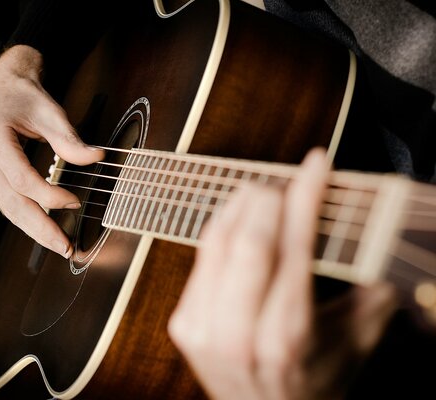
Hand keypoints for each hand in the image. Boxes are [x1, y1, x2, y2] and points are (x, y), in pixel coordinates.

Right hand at [0, 45, 104, 257]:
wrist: (0, 85)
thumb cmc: (24, 93)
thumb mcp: (49, 111)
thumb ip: (69, 139)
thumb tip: (96, 159)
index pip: (21, 178)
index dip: (49, 195)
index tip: (75, 203)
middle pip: (11, 201)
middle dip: (40, 227)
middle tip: (64, 247)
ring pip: (6, 206)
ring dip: (33, 228)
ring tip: (57, 245)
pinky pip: (5, 199)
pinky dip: (25, 215)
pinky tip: (43, 227)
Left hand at [168, 148, 396, 399]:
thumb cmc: (313, 382)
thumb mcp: (353, 344)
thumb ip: (371, 292)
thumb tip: (382, 237)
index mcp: (287, 339)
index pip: (294, 249)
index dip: (305, 197)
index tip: (316, 165)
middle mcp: (238, 335)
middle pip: (248, 241)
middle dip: (270, 198)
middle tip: (289, 179)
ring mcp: (202, 329)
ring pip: (217, 242)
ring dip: (241, 206)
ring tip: (265, 190)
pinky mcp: (182, 323)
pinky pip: (200, 257)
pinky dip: (220, 226)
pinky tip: (238, 214)